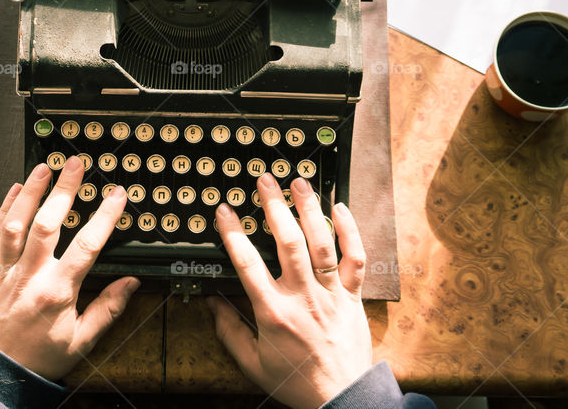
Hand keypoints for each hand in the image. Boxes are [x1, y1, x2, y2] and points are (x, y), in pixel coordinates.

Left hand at [0, 156, 139, 380]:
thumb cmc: (40, 358)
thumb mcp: (82, 341)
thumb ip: (108, 309)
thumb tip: (130, 284)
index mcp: (58, 292)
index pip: (86, 246)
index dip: (104, 217)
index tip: (116, 195)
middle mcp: (31, 277)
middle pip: (47, 224)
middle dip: (63, 190)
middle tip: (74, 164)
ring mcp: (7, 272)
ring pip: (16, 224)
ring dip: (30, 193)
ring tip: (43, 168)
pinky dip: (4, 209)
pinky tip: (15, 190)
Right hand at [207, 173, 371, 408]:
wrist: (341, 398)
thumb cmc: (296, 383)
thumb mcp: (252, 363)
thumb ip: (229, 331)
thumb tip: (211, 302)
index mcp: (273, 313)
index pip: (247, 264)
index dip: (233, 233)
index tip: (224, 211)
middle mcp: (302, 297)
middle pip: (288, 242)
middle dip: (275, 207)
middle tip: (265, 180)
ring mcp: (331, 294)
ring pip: (322, 244)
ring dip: (310, 209)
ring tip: (299, 183)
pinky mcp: (353, 297)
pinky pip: (355, 259)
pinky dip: (350, 231)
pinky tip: (340, 208)